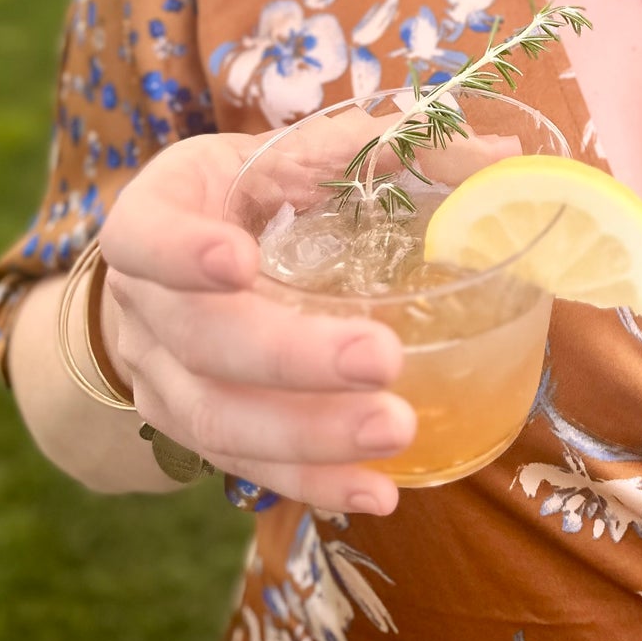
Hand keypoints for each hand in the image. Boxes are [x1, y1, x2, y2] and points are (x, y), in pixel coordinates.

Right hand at [97, 128, 415, 516]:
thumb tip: (498, 152)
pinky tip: (377, 490)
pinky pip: (246, 466)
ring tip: (395, 433)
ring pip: (218, 419)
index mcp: (158, 212)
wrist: (183, 257)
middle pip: (200, 340)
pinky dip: (312, 481)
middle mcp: (142, 303)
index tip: (239, 259)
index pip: (143, 233)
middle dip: (291, 357)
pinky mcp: (191, 431)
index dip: (181, 251)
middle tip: (381, 358)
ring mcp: (159, 377)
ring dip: (309, 435)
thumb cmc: (251, 191)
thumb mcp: (290, 152)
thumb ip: (375, 150)